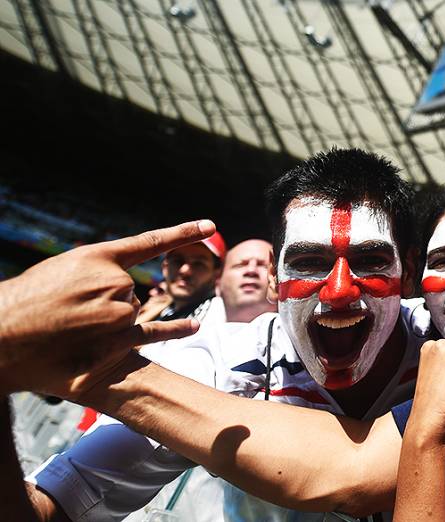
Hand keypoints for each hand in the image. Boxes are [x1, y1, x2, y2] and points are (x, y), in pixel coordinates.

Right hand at [0, 220, 214, 397]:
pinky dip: (175, 330)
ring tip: (71, 328)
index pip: (150, 242)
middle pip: (129, 291)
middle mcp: (115, 279)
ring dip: (107, 324)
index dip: (182, 232)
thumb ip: (96, 272)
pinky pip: (153, 333)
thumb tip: (123, 283)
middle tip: (69, 311)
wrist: (0, 334)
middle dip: (105, 301)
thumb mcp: (61, 271)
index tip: (209, 225)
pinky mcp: (117, 338)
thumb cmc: (25, 302)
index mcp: (98, 256)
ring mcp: (118, 309)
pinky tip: (194, 326)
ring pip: (129, 314)